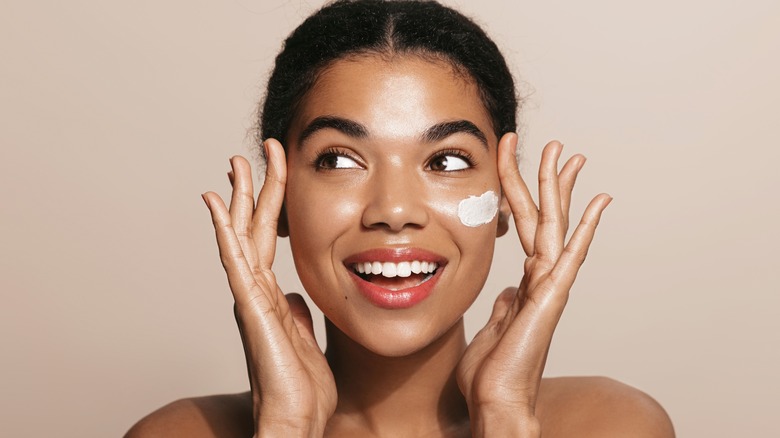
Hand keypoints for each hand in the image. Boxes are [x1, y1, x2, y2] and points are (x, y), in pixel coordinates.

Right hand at [201, 140, 336, 437]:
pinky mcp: (250, 308)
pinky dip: (224, 231)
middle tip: (253, 151)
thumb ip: (296, 311)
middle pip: (253, 228)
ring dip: (239, 197)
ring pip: (241, 236)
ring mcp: (250, 297)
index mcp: (269, 294)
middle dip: (255, 187)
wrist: (297, 419)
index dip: (271, 203)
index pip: (268, 237)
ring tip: (235, 163)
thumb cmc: (301, 386)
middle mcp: (255, 290)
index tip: (274, 170)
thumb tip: (294, 291)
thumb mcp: (304, 336)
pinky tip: (217, 204)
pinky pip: (235, 261)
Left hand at [456, 136, 611, 436]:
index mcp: (526, 283)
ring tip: (567, 154)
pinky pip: (568, 256)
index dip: (519, 194)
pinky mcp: (551, 299)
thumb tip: (511, 290)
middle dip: (545, 178)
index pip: (525, 227)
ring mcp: (549, 287)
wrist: (496, 402)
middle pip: (544, 217)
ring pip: (555, 226)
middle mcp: (542, 279)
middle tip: (552, 144)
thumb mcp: (492, 328)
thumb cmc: (492, 373)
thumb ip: (506, 306)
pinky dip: (583, 229)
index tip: (517, 166)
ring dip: (559, 189)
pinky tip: (597, 202)